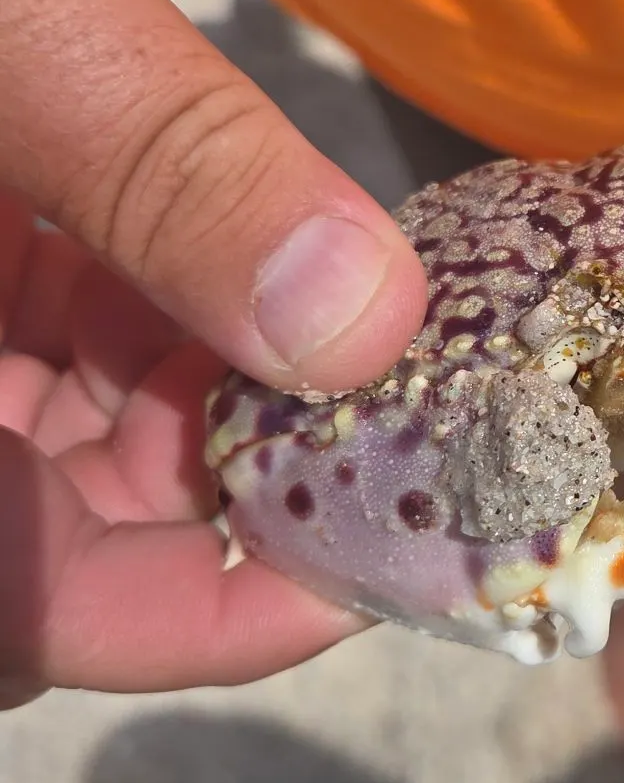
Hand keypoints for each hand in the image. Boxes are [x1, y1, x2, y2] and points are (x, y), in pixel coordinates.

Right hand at [0, 0, 429, 703]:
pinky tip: (305, 263)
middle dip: (257, 488)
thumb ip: (161, 160)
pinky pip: (94, 334)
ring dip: (252, 399)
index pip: (38, 611)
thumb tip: (363, 327)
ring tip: (391, 336)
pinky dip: (203, 317)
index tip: (383, 561)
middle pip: (85, 534)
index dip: (208, 622)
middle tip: (426, 425)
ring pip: (105, 434)